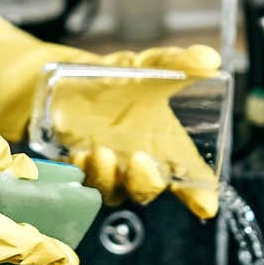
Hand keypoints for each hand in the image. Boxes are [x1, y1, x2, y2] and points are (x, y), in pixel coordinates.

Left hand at [0, 16, 222, 217]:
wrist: (52, 77)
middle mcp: (134, 164)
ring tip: (102, 151)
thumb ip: (174, 61)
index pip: (188, 179)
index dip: (199, 196)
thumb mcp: (142, 63)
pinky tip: (77, 154)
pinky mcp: (73, 171)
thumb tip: (211, 58)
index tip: (205, 206)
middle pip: (149, 189)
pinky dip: (81, 172)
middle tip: (141, 160)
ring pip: (113, 191)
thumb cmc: (109, 77)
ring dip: (110, 177)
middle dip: (148, 183)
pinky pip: (79, 184)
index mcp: (162, 145)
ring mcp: (103, 171)